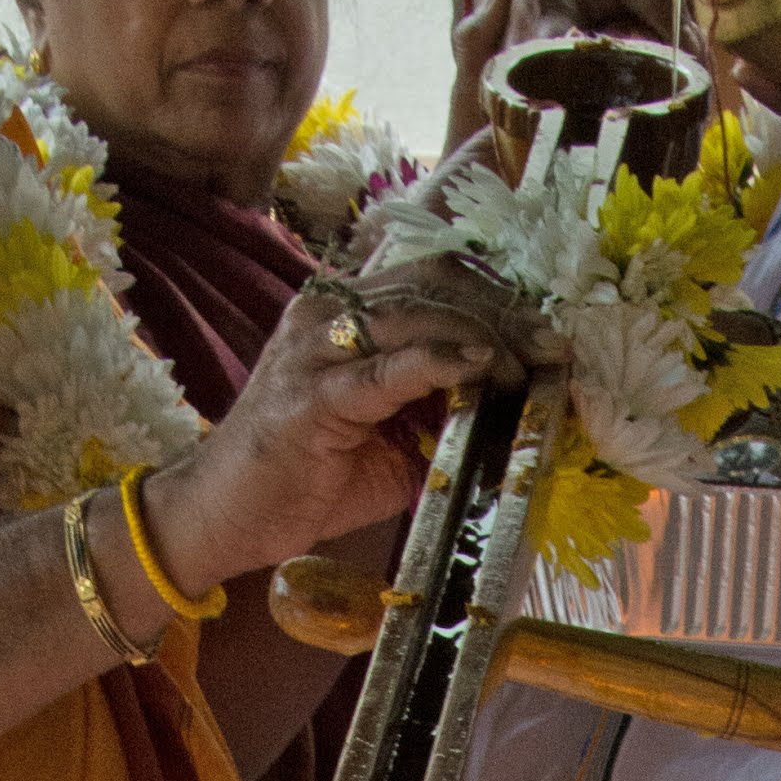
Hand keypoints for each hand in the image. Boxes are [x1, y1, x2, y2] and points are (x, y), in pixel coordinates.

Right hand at [156, 253, 553, 585]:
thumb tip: (513, 404)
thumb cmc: (308, 477)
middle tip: (552, 345)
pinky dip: (437, 361)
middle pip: (434, 279)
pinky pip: (385, 367)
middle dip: (504, 308)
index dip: (488, 268)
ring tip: (526, 366)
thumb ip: (440, 407)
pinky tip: (475, 369)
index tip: (541, 299)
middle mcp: (328, 311)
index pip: (427, 264)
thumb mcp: (391, 436)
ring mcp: (316, 347)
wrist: (228, 516)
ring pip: (416, 311)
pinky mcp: (313, 395)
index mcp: (346, 310)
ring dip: (483, 335)